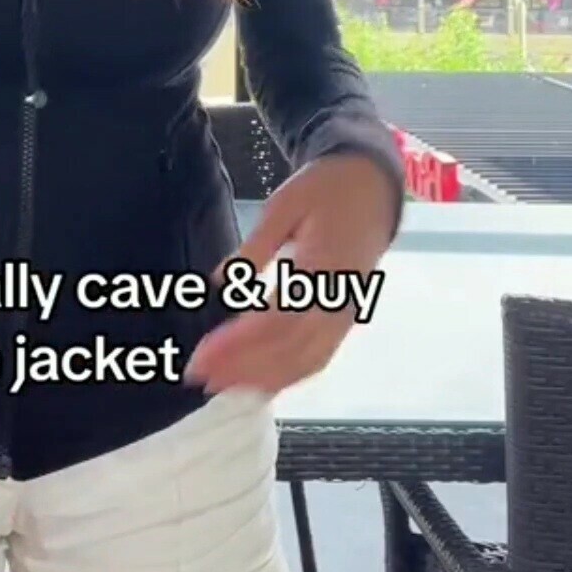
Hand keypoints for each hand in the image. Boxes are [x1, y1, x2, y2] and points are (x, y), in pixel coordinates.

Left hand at [183, 153, 397, 397]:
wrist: (372, 187)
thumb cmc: (326, 190)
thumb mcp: (285, 204)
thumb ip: (256, 246)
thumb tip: (221, 281)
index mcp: (324, 268)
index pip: (278, 320)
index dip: (240, 344)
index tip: (203, 354)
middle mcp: (340, 301)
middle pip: (290, 349)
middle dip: (243, 368)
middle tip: (199, 376)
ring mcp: (346, 314)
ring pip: (306, 361)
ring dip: (263, 379)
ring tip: (221, 385)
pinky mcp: (345, 319)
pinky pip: (318, 356)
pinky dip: (287, 375)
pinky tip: (259, 380)